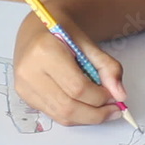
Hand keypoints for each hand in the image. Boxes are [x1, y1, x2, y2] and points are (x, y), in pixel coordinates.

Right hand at [12, 11, 126, 125]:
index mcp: (45, 51)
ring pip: (61, 115)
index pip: (78, 87)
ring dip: (87, 118)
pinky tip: (86, 108)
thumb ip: (107, 67)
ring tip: (104, 111)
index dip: (100, 97)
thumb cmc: (62, 31)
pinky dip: (74, 116)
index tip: (116, 96)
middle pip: (68, 106)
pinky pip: (54, 115)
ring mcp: (24, 85)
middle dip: (96, 114)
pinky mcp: (24, 95)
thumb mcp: (88, 42)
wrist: (37, 26)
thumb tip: (120, 95)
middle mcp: (29, 71)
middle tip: (114, 109)